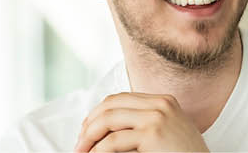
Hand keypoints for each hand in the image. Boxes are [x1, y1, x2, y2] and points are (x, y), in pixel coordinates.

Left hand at [74, 92, 209, 151]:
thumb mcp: (168, 134)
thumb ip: (145, 125)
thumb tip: (108, 131)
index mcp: (164, 101)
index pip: (120, 99)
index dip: (97, 114)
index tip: (87, 132)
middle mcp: (161, 104)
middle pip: (110, 105)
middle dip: (88, 124)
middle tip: (79, 144)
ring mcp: (157, 117)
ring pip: (107, 119)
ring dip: (88, 137)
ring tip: (82, 151)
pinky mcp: (153, 134)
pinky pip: (113, 141)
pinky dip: (98, 151)